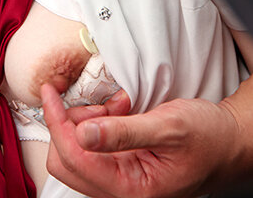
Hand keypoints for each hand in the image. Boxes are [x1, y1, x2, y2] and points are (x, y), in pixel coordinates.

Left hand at [41, 83, 244, 197]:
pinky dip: (100, 123)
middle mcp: (121, 189)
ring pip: (78, 150)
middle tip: (94, 101)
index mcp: (131, 188)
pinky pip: (94, 145)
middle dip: (70, 123)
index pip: (74, 158)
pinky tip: (121, 111)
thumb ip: (123, 132)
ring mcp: (120, 178)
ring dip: (88, 121)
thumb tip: (82, 133)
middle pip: (66, 159)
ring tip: (118, 106)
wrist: (229, 141)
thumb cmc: (207, 137)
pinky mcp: (122, 166)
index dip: (56, 121)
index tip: (50, 91)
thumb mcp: (168, 127)